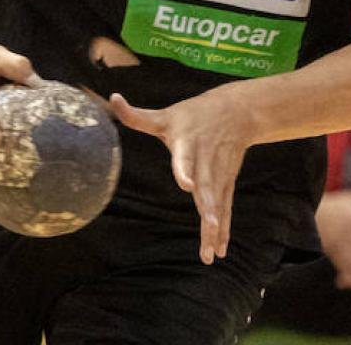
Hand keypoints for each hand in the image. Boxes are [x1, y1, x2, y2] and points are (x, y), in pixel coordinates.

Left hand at [109, 88, 257, 263]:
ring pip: (217, 202)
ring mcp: (219, 173)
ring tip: (211, 252)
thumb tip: (112, 98)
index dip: (185, 170)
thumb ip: (137, 115)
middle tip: (208, 227)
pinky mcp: (227, 182)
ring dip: (216, 226)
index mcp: (187, 143)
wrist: (238, 110)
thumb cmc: (193, 114)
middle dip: (208, 208)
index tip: (187, 186)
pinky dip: (224, 228)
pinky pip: (225, 208)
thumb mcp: (165, 114)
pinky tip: (219, 249)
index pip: (185, 158)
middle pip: (207, 186)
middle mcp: (205, 160)